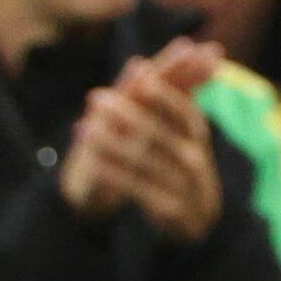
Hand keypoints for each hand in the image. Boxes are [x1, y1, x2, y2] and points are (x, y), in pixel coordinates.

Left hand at [57, 68, 220, 238]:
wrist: (196, 216)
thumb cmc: (181, 162)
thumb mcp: (178, 131)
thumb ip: (162, 98)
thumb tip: (137, 64)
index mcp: (196, 134)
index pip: (184, 111)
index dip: (165, 96)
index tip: (143, 79)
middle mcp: (193, 157)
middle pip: (159, 134)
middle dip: (127, 115)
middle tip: (96, 98)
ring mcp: (182, 184)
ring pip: (144, 160)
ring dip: (113, 144)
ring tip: (84, 130)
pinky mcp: (169, 207)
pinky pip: (139, 189)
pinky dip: (116, 176)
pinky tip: (94, 166)